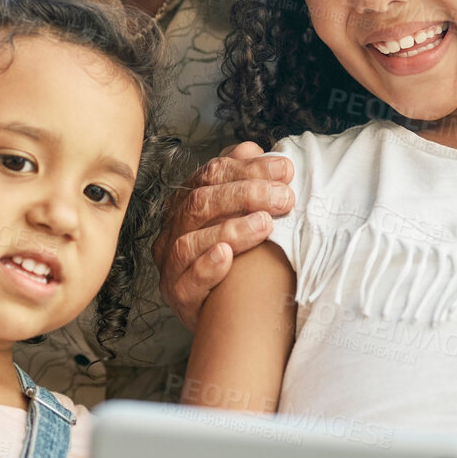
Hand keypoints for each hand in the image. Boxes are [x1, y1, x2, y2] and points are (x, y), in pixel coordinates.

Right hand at [154, 142, 294, 330]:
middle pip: (201, 203)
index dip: (248, 169)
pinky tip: (227, 257)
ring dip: (230, 229)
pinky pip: (186, 281)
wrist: (220, 310)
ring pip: (190, 240)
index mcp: (187, 201)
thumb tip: (252, 147)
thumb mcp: (237, 212)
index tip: (284, 170)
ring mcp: (172, 263)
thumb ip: (241, 178)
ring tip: (265, 224)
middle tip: (284, 198)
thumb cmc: (232, 253)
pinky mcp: (178, 295)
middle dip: (245, 195)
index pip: (212, 174)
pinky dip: (206, 267)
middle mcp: (174, 229)